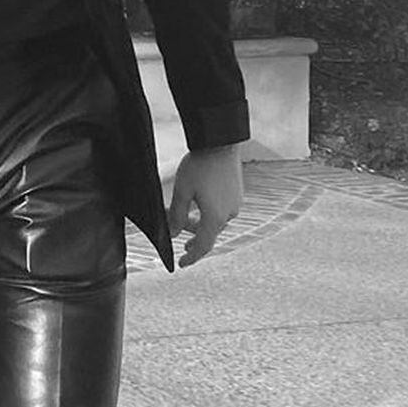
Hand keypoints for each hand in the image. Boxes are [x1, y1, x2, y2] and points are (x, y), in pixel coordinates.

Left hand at [167, 146, 242, 266]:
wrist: (221, 142)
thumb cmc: (199, 166)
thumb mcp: (181, 192)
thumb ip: (175, 215)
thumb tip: (171, 234)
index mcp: (216, 217)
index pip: (203, 246)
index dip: (192, 257)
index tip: (181, 264)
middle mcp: (229, 213)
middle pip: (209, 233)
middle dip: (192, 236)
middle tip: (181, 242)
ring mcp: (235, 202)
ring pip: (215, 221)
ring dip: (199, 223)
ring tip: (185, 220)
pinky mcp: (236, 193)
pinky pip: (221, 210)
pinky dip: (207, 213)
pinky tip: (198, 205)